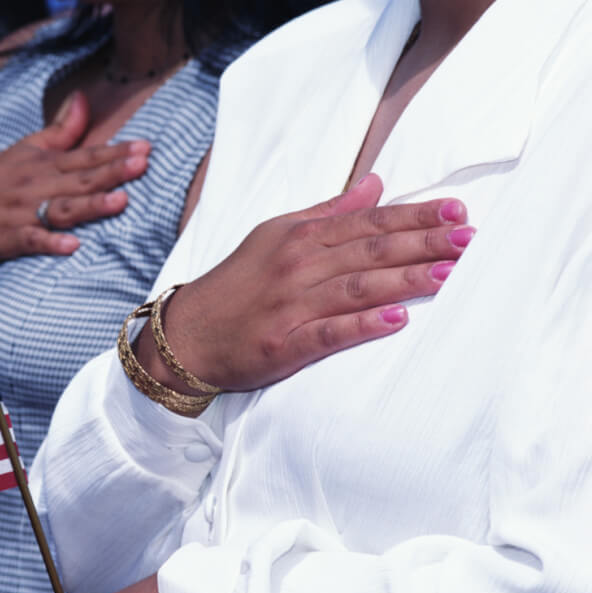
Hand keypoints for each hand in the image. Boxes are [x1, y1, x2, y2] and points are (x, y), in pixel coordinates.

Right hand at [0, 91, 149, 258]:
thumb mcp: (28, 148)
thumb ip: (63, 129)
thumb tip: (84, 98)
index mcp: (46, 165)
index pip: (87, 156)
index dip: (116, 152)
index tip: (146, 147)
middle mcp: (39, 186)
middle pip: (81, 179)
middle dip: (112, 172)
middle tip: (142, 164)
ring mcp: (26, 212)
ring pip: (63, 208)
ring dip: (91, 205)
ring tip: (120, 202)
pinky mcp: (12, 237)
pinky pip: (33, 240)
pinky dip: (51, 242)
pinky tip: (72, 245)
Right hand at [140, 174, 472, 395]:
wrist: (186, 334)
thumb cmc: (236, 284)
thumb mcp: (275, 235)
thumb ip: (327, 211)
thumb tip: (375, 184)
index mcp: (299, 237)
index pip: (366, 222)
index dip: (413, 217)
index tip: (456, 212)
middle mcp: (297, 267)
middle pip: (369, 251)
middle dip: (422, 244)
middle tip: (469, 240)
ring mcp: (290, 306)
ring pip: (356, 288)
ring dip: (404, 280)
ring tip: (449, 274)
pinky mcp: (283, 345)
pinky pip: (328, 334)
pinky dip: (361, 325)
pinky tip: (395, 319)